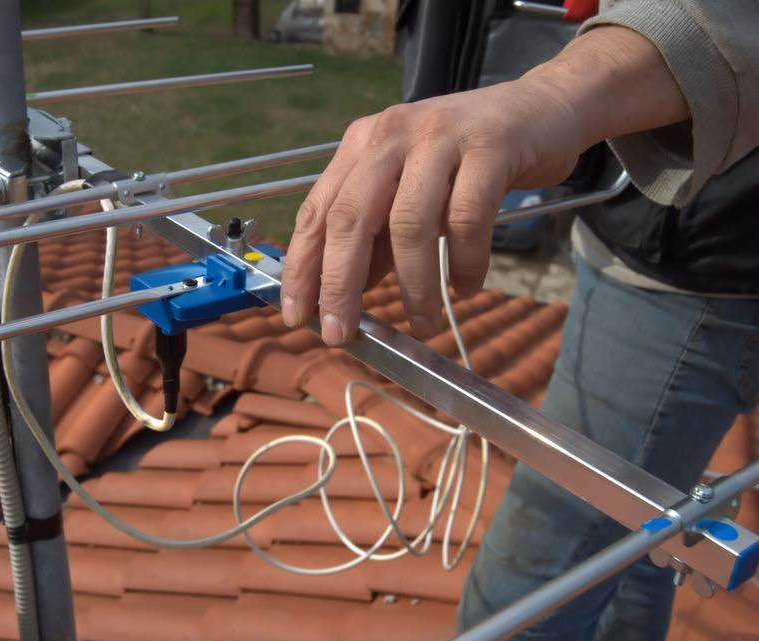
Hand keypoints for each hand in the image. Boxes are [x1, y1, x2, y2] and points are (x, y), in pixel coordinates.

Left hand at [280, 77, 585, 345]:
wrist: (544, 108)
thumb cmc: (467, 158)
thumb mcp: (411, 189)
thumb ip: (378, 235)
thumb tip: (347, 293)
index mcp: (362, 144)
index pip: (317, 210)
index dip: (303, 266)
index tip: (296, 314)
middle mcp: (392, 134)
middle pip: (352, 217)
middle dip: (341, 282)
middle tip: (341, 332)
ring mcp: (439, 136)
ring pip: (410, 223)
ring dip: (414, 285)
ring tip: (423, 323)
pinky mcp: (489, 146)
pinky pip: (467, 218)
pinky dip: (465, 263)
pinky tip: (466, 288)